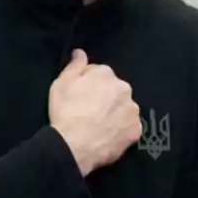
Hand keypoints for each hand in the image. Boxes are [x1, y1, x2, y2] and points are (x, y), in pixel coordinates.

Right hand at [49, 49, 141, 175]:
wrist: (74, 145)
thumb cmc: (65, 112)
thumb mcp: (61, 84)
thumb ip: (74, 65)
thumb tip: (80, 52)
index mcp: (106, 74)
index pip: (99, 74)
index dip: (87, 84)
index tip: (79, 95)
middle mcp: (124, 88)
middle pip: (114, 90)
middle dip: (104, 97)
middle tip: (88, 111)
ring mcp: (133, 110)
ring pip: (124, 107)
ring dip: (115, 112)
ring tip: (98, 124)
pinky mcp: (136, 130)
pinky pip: (129, 126)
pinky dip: (121, 129)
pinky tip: (107, 135)